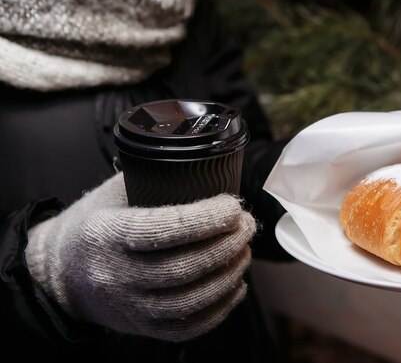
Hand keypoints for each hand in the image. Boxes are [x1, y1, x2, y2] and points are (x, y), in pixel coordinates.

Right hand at [25, 173, 255, 341]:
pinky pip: (188, 327)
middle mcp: (115, 276)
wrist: (62, 273)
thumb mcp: (113, 193)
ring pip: (189, 300)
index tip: (233, 206)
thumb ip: (153, 177)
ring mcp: (129, 307)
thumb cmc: (96, 224)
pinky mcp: (142, 328)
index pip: (161, 230)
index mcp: (105, 235)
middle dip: (226, 244)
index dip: (205, 219)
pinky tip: (236, 285)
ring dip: (228, 274)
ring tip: (245, 250)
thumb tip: (206, 164)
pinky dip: (220, 308)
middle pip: (182, 268)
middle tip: (247, 224)